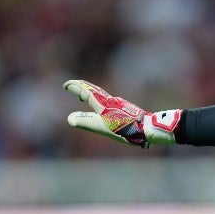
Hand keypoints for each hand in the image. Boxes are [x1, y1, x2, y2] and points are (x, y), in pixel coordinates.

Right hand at [63, 79, 181, 147]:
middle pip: (93, 90)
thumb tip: (70, 118)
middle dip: (81, 87)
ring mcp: (118, 104)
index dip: (75, 87)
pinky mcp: (124, 109)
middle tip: (71, 85)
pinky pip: (106, 101)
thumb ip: (86, 122)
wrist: (149, 128)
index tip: (65, 85)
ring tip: (82, 97)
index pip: (86, 92)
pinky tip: (101, 108)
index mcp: (103, 104)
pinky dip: (98, 100)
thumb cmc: (126, 129)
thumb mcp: (102, 127)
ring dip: (89, 93)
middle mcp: (110, 100)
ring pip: (101, 95)